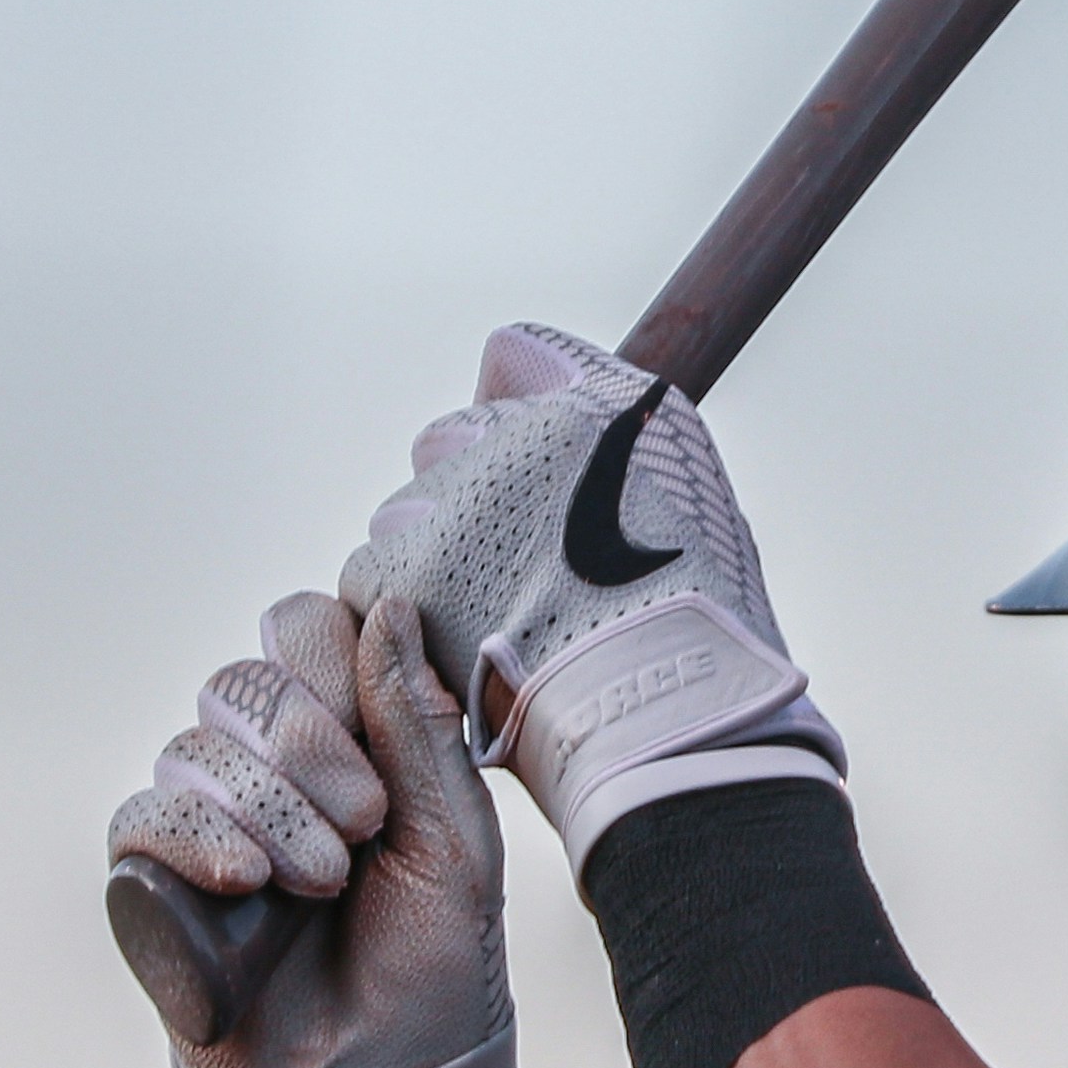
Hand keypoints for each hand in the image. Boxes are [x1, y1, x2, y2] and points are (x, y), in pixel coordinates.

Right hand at [105, 593, 535, 1067]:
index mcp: (344, 742)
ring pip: (192, 745)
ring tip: (319, 884)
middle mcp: (266, 772)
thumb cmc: (438, 967)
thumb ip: (412, 720)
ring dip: (266, 806)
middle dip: (309, 743)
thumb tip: (386, 600)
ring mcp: (206, 827)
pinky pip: (140, 817)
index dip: (333, 662)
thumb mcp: (451, 835)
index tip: (380, 739)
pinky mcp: (154, 889)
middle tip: (364, 827)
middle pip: (245, 679)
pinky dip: (195, 837)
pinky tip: (246, 884)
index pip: (305, 631)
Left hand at [343, 324, 841, 867]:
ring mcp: (456, 500)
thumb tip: (524, 371)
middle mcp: (517, 433)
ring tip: (497, 622)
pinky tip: (459, 649)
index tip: (548, 484)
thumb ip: (611, 419)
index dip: (523, 426)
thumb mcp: (688, 487)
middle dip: (472, 496)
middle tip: (525, 570)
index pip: (514, 355)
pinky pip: (372, 575)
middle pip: (450, 439)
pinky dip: (404, 614)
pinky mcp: (406, 571)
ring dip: (434, 558)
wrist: (663, 711)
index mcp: (594, 403)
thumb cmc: (694, 616)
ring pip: (407, 512)